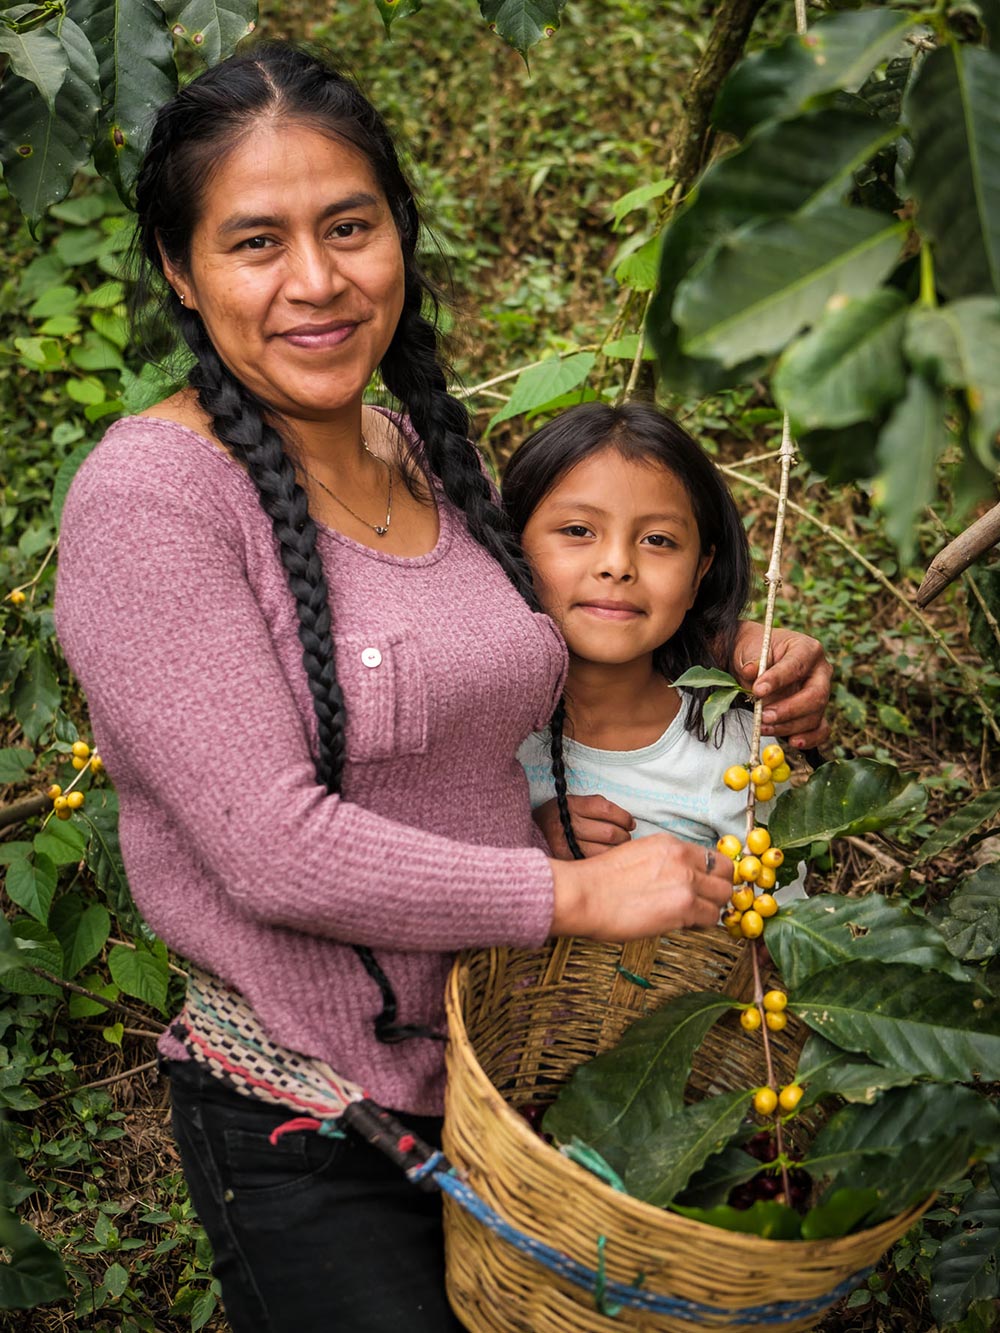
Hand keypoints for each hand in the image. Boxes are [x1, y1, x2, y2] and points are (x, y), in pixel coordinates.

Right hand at [532, 794, 634, 858]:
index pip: (605, 810)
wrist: (527, 834)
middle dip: (624, 835)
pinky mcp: (567, 863)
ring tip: (617, 848)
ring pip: (605, 851)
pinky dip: (605, 862)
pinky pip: (595, 864)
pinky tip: (606, 859)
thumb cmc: (556, 819)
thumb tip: (625, 820)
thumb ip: (594, 807)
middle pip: (609, 832)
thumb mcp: (570, 804)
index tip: (630, 823)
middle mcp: (567, 826)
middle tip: (625, 836)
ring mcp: (566, 847)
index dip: (624, 817)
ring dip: (617, 851)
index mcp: (570, 806)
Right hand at [549, 836, 732, 940]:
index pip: (712, 856)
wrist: (584, 895)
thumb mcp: (637, 856)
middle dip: (718, 890)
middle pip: (726, 874)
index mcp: (669, 844)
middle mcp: (682, 858)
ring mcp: (686, 882)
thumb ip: (664, 863)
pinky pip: (711, 918)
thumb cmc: (600, 881)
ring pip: (723, 897)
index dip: (713, 874)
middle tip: (704, 902)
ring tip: (691, 916)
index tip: (707, 885)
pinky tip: (683, 925)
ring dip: (711, 908)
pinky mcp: (684, 907)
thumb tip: (681, 880)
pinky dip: (701, 924)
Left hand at [732, 622, 831, 749]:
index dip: (778, 679)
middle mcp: (821, 672)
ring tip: (763, 727)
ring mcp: (822, 693)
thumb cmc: (757, 652)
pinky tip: (792, 741)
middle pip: (815, 695)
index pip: (797, 666)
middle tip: (764, 716)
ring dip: (788, 726)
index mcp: (808, 650)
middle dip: (788, 710)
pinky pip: (820, 729)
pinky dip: (808, 738)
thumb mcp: (750, 650)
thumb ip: (752, 661)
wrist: (758, 661)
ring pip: (814, 716)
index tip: (758, 690)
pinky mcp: (817, 712)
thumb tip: (750, 671)